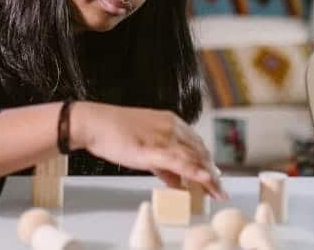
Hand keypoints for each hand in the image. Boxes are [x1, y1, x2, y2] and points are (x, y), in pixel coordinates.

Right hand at [70, 102, 226, 198]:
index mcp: (170, 122)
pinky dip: (194, 171)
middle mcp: (171, 127)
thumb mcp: (144, 147)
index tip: (215, 175)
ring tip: (217, 192)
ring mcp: (163, 137)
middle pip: (199, 152)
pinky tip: (204, 179)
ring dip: (208, 177)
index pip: (197, 144)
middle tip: (219, 190)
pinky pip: (179, 162)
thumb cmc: (113, 133)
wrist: (93, 123)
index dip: (207, 161)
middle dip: (211, 173)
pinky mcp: (152, 149)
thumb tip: (176, 181)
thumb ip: (162, 164)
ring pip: (193, 158)